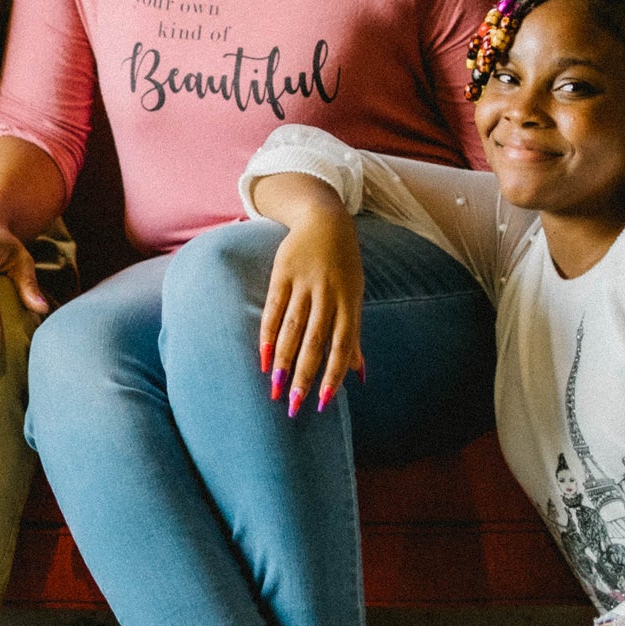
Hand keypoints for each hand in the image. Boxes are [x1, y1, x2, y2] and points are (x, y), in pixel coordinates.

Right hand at [258, 205, 364, 418]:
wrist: (325, 220)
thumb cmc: (343, 267)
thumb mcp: (354, 298)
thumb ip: (353, 337)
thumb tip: (360, 375)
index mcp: (349, 303)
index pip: (341, 346)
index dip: (332, 375)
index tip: (321, 404)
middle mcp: (328, 295)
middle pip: (315, 341)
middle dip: (304, 375)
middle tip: (293, 405)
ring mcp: (305, 284)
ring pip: (293, 328)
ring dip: (284, 360)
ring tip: (276, 387)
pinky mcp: (283, 274)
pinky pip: (274, 309)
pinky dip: (268, 334)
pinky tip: (265, 358)